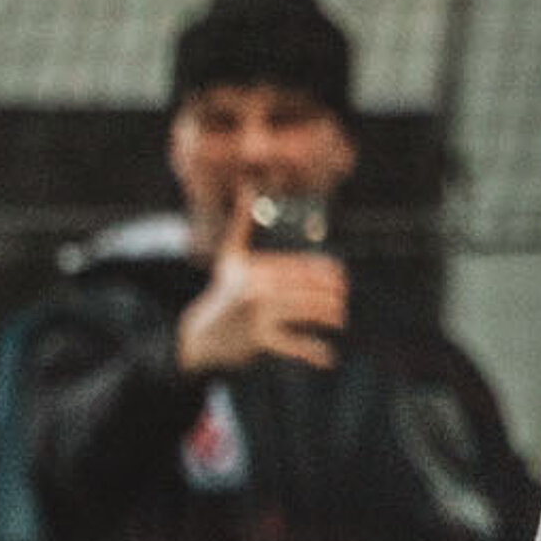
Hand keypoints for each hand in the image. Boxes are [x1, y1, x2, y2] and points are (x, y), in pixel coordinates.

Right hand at [176, 194, 346, 372]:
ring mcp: (258, 315)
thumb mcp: (230, 257)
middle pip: (312, 291)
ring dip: (330, 319)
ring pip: (310, 314)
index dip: (331, 275)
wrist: (199, 336)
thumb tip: (247, 185)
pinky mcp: (259, 339)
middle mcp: (257, 289)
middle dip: (333, 299)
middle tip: (340, 307)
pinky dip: (314, 352)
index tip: (341, 281)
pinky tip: (326, 356)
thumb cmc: (223, 292)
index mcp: (257, 269)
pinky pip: (296, 345)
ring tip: (337, 321)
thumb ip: (243, 224)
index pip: (306, 269)